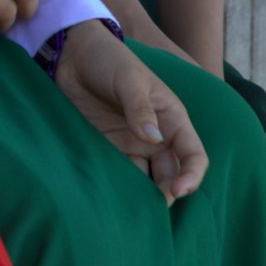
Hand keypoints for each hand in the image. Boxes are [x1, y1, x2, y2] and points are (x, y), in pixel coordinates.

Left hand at [53, 22, 206, 202]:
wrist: (72, 54)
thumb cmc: (109, 60)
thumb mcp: (129, 80)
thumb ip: (141, 109)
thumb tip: (154, 140)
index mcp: (172, 119)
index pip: (193, 155)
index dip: (191, 176)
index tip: (177, 191)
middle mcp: (157, 136)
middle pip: (171, 174)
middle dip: (166, 193)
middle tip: (151, 211)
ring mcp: (132, 143)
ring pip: (146, 177)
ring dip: (143, 194)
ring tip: (133, 210)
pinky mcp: (108, 147)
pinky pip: (119, 172)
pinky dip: (119, 186)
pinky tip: (112, 197)